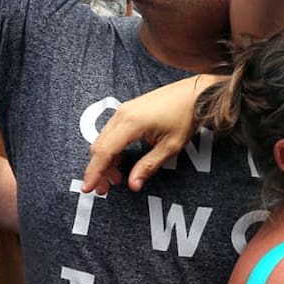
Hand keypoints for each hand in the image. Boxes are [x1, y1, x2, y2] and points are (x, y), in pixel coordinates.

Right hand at [82, 75, 220, 193]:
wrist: (194, 94)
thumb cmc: (185, 116)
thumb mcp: (170, 146)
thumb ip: (148, 166)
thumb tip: (133, 184)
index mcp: (130, 123)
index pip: (104, 152)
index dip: (94, 172)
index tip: (88, 188)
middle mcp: (122, 114)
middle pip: (99, 146)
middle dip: (98, 169)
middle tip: (103, 189)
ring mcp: (123, 110)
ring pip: (104, 139)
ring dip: (105, 160)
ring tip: (115, 179)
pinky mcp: (128, 111)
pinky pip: (111, 132)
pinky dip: (111, 149)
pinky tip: (119, 162)